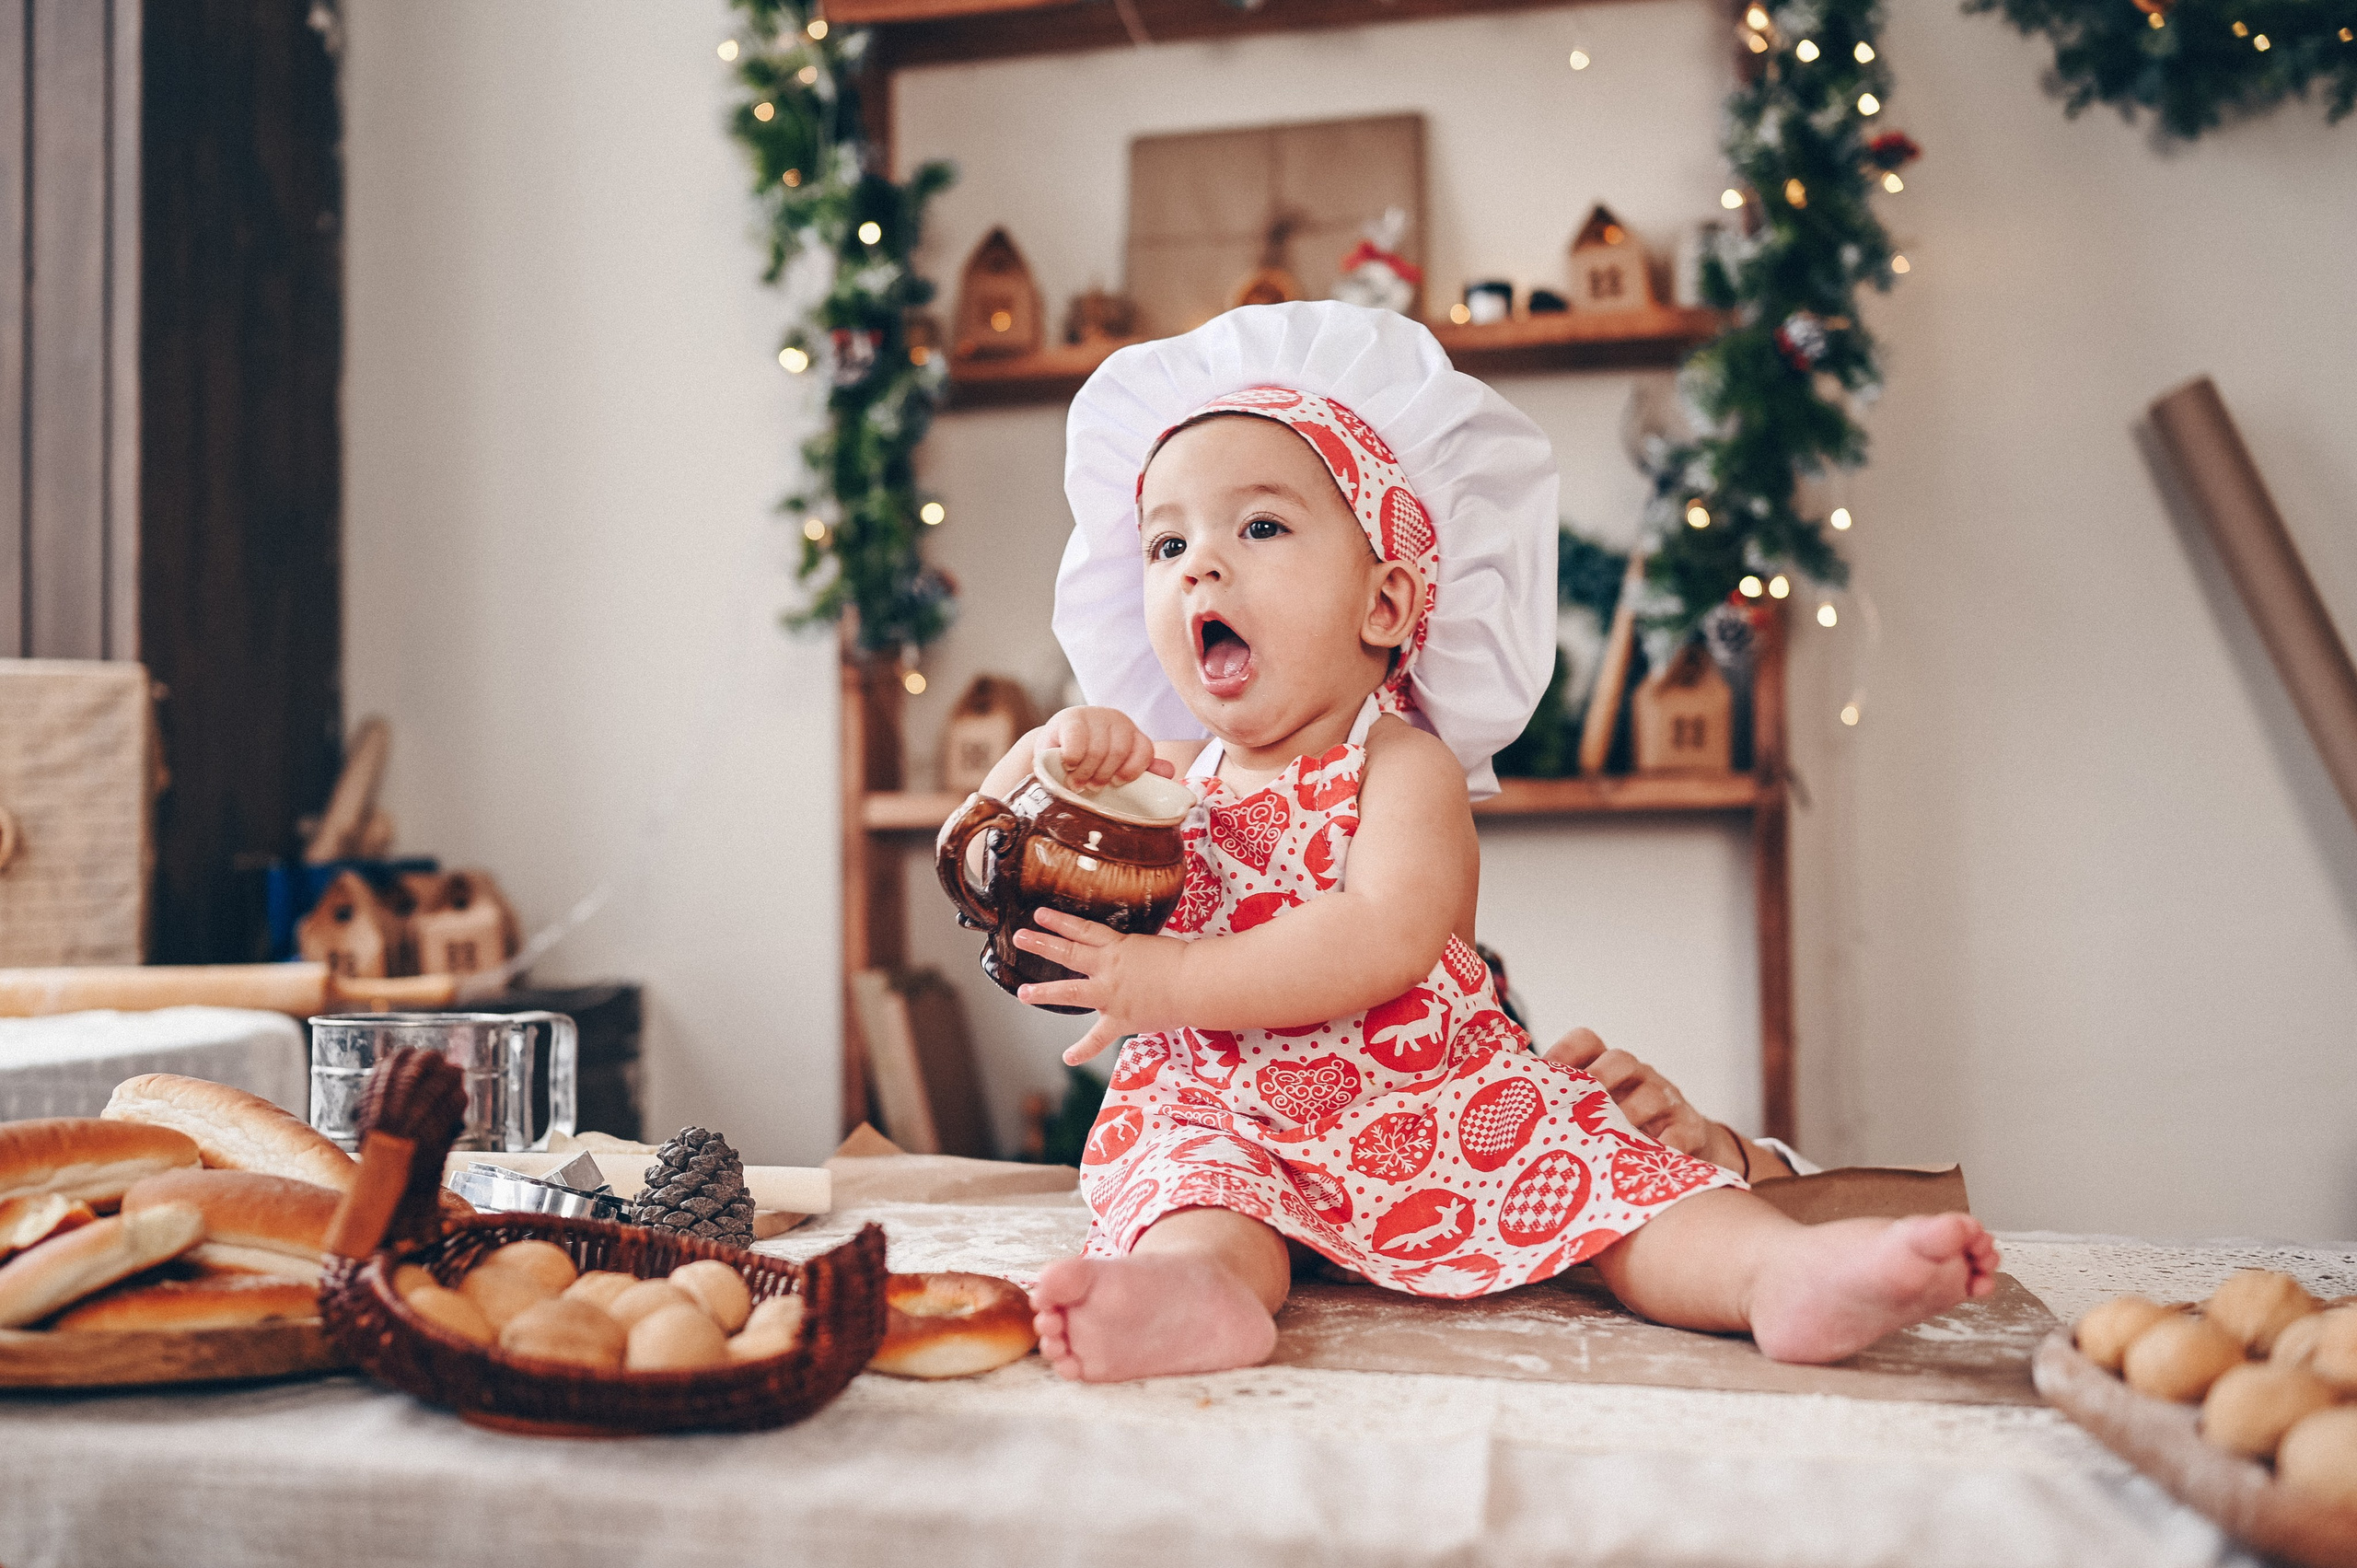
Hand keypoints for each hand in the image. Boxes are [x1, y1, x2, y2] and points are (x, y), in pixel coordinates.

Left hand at [1012, 907, 1186, 1063]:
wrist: (1196, 983)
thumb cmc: (1186, 962)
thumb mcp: (1154, 948)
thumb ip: (1136, 953)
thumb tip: (1132, 959)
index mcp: (1119, 947)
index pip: (1083, 930)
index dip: (1060, 921)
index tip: (1040, 914)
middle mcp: (1108, 968)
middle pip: (1068, 953)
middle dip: (1042, 944)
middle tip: (1020, 937)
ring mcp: (1111, 994)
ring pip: (1070, 991)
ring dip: (1044, 992)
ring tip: (1022, 994)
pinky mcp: (1120, 1019)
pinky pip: (1097, 1038)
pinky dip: (1082, 1049)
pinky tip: (1067, 1057)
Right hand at [1039, 706, 1171, 790]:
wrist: (1052, 748)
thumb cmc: (1089, 762)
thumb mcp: (1115, 767)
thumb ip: (1141, 770)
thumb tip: (1169, 771)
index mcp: (1132, 733)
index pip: (1144, 750)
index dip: (1132, 771)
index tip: (1117, 783)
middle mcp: (1116, 720)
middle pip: (1118, 752)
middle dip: (1103, 775)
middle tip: (1091, 787)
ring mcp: (1093, 717)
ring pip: (1097, 750)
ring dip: (1085, 773)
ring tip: (1076, 783)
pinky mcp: (1069, 719)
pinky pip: (1076, 743)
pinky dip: (1073, 759)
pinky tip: (1067, 766)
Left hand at [1544, 1027, 1743, 1169]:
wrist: (1685, 1144)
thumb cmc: (1624, 1127)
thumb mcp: (1597, 1110)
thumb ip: (1564, 1108)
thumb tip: (1509, 1119)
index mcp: (1608, 1068)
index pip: (1587, 1041)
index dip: (1565, 1052)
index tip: (1545, 1071)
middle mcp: (1638, 1076)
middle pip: (1621, 1060)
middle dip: (1598, 1078)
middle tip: (1576, 1106)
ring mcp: (1667, 1099)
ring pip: (1652, 1094)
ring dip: (1629, 1115)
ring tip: (1608, 1138)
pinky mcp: (1690, 1127)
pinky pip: (1681, 1131)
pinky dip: (1666, 1145)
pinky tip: (1647, 1159)